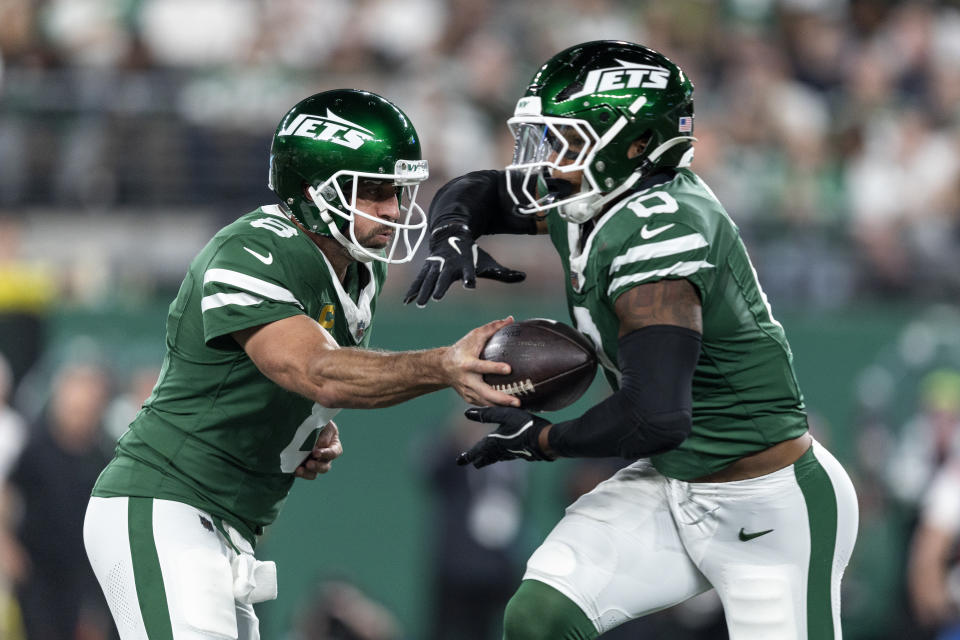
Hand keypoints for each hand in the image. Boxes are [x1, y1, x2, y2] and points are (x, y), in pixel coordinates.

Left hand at [295, 421, 342, 479]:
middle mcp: (324, 458)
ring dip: (307, 473)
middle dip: (317, 466)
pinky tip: (293, 470)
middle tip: (308, 464)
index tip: (316, 452)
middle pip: (325, 467)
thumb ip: (325, 433)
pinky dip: (297, 472)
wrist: (301, 423)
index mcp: (334, 447)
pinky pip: (301, 473)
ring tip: (299, 470)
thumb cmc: (317, 422)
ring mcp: (313, 463)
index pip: (334, 453)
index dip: (326, 454)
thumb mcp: (325, 424)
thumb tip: (321, 445)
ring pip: (313, 474)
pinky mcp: (302, 466)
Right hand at [403, 223, 524, 306]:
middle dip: (439, 286)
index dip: (469, 278)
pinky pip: (419, 280)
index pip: (468, 272)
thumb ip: (504, 273)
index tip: (470, 285)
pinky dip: (413, 290)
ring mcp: (435, 265)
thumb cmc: (471, 255)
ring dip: (423, 291)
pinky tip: (407, 301)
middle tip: (436, 298)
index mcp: (464, 263)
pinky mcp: (427, 268)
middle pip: (444, 277)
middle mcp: (449, 264)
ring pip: (428, 279)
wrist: (451, 236)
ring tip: (420, 304)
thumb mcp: (487, 263)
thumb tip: (524, 277)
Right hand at [443, 317, 521, 407]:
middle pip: (484, 392)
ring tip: (518, 405)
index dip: (495, 368)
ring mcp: (468, 391)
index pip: (481, 366)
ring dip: (502, 406)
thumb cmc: (462, 349)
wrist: (443, 367)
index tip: (509, 368)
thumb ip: (492, 327)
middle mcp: (467, 380)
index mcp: (467, 364)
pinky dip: (497, 407)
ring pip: (486, 403)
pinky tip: (510, 407)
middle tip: (517, 401)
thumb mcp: (474, 335)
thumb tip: (510, 319)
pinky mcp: (469, 399)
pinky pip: (484, 405)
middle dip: (501, 398)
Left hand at [457, 407, 552, 467]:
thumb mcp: (504, 415)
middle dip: (479, 459)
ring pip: (498, 458)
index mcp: (494, 442)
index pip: (477, 451)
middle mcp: (502, 451)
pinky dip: (503, 456)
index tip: (458, 461)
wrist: (546, 440)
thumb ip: (486, 414)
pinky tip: (507, 454)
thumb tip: (467, 413)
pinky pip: (509, 456)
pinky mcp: (523, 454)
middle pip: (487, 457)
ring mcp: (513, 454)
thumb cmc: (524, 425)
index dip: (468, 456)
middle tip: (473, 463)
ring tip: (487, 460)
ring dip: (490, 459)